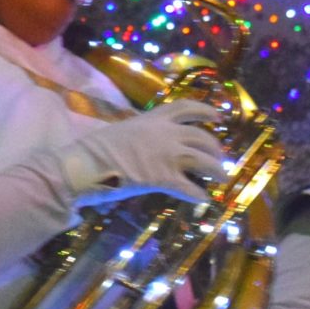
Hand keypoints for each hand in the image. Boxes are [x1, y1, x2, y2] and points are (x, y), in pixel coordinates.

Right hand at [61, 100, 224, 205]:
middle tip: (220, 157)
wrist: (86, 163)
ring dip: (216, 170)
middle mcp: (166, 133)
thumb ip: (139, 133)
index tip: (218, 116)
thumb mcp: (122, 130)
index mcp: (153, 119)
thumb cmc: (95, 148)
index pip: (186, 108)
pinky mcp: (163, 178)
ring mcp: (167, 155)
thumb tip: (141, 140)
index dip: (206, 110)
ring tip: (223, 178)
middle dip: (215, 147)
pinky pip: (189, 188)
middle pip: (201, 136)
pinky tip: (204, 200)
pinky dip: (199, 195)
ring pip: (203, 161)